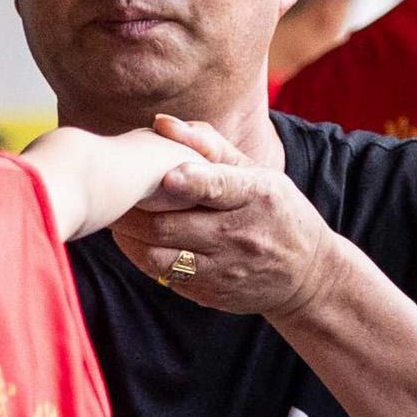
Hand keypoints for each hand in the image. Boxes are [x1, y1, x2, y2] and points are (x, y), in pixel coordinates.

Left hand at [109, 113, 340, 321]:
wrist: (307, 276)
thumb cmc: (275, 211)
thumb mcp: (258, 174)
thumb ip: (210, 146)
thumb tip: (162, 123)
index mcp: (258, 195)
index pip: (220, 187)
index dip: (191, 181)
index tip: (166, 174)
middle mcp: (242, 234)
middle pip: (172, 225)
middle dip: (132, 210)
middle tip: (109, 191)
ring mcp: (225, 269)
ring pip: (160, 256)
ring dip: (128, 238)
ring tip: (115, 217)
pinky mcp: (212, 294)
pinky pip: (165, 276)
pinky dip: (142, 257)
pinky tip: (134, 241)